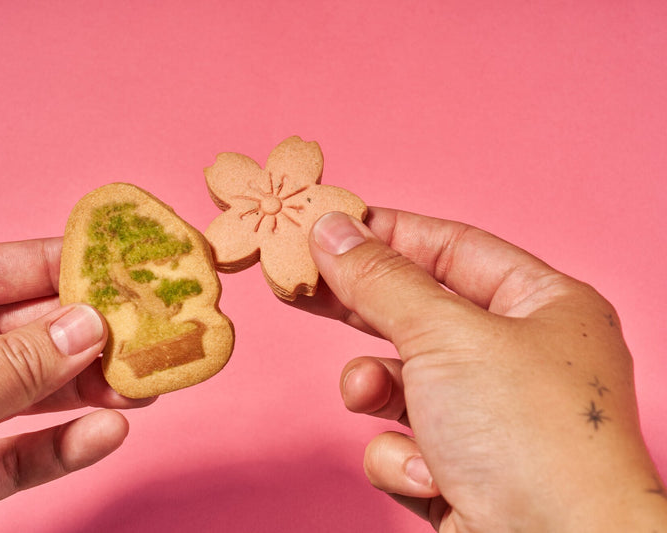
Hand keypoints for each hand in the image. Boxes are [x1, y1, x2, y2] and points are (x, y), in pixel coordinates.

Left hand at [0, 239, 154, 532]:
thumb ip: (13, 366)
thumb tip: (87, 325)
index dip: (40, 266)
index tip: (104, 263)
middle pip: (5, 335)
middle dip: (72, 338)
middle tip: (136, 333)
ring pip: (15, 396)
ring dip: (79, 394)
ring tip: (138, 386)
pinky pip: (8, 455)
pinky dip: (57, 448)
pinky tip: (105, 435)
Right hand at [299, 209, 666, 531]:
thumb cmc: (530, 438)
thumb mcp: (446, 336)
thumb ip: (380, 280)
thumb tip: (331, 229)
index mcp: (543, 307)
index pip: (453, 248)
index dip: (389, 234)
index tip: (329, 224)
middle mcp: (519, 357)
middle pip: (417, 311)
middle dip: (358, 304)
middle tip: (299, 284)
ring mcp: (490, 417)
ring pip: (400, 381)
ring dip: (376, 389)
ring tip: (368, 395)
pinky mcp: (462, 470)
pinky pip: (403, 442)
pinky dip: (403, 457)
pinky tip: (432, 476)